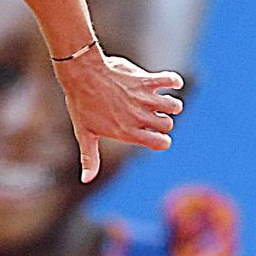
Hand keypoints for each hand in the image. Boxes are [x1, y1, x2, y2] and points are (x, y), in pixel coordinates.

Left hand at [57, 53, 184, 183]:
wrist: (81, 74)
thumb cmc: (82, 104)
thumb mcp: (84, 133)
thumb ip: (90, 158)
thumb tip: (86, 180)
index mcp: (128, 132)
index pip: (161, 143)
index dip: (161, 140)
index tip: (154, 133)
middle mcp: (139, 116)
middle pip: (168, 124)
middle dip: (164, 120)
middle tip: (152, 114)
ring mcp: (144, 98)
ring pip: (174, 105)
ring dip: (171, 104)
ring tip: (160, 100)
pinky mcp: (145, 80)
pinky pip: (170, 80)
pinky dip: (174, 81)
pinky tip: (170, 83)